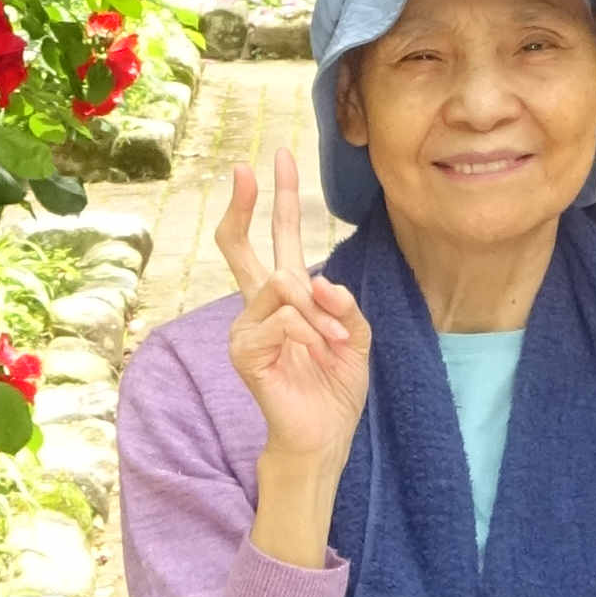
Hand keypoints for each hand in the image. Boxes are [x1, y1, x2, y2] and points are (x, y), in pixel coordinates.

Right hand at [215, 151, 371, 486]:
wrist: (324, 436)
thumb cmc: (334, 389)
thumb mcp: (356, 338)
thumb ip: (343, 305)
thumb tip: (320, 280)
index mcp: (286, 298)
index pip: (273, 239)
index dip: (274, 201)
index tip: (275, 160)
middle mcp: (259, 306)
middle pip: (239, 245)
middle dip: (247, 203)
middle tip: (247, 166)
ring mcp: (246, 327)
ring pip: (282, 284)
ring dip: (318, 311)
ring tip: (336, 341)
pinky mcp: (244, 350)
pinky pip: (281, 319)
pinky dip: (310, 331)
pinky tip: (321, 351)